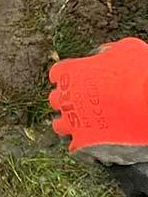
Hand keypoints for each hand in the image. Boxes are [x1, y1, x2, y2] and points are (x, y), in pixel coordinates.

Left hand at [48, 38, 147, 164]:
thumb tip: (105, 56)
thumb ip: (107, 53)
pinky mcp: (84, 141)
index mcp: (70, 72)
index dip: (68, 76)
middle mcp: (66, 97)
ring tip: (87, 123)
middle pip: (57, 99)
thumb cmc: (139, 71)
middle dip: (68, 100)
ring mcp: (74, 121)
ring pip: (61, 125)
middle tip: (85, 102)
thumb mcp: (124, 50)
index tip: (78, 79)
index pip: (57, 74)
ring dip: (71, 123)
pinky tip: (96, 141)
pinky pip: (76, 146)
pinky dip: (84, 144)